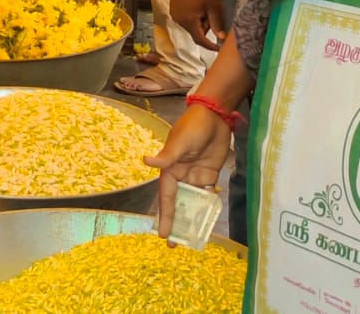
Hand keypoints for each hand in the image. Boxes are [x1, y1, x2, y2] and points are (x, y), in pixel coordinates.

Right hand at [144, 106, 232, 239]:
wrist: (214, 115)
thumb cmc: (193, 126)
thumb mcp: (179, 142)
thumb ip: (166, 156)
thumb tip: (145, 161)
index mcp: (170, 170)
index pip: (167, 198)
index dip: (165, 216)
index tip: (163, 234)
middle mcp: (181, 176)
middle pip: (178, 204)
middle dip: (176, 222)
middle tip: (175, 245)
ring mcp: (195, 176)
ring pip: (193, 202)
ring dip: (191, 217)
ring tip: (190, 237)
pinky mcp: (209, 174)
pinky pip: (207, 194)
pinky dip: (207, 206)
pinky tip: (207, 220)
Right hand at [169, 0, 223, 50]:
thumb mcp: (213, 6)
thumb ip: (216, 23)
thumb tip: (221, 37)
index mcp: (189, 21)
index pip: (200, 40)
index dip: (209, 45)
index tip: (217, 48)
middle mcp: (180, 21)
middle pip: (195, 32)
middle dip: (204, 27)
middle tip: (210, 14)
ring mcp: (175, 16)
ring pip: (190, 26)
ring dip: (198, 22)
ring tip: (201, 8)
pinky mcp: (172, 11)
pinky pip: (184, 20)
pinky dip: (191, 17)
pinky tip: (194, 6)